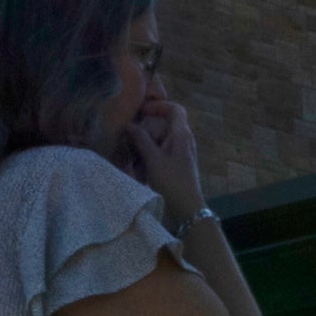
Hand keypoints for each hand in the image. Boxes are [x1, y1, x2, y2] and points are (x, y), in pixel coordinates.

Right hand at [123, 80, 208, 214]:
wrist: (186, 209)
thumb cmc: (171, 181)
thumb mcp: (153, 159)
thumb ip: (140, 139)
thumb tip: (128, 124)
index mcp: (181, 134)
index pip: (175, 109)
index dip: (159, 106)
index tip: (142, 112)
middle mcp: (183, 141)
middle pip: (164, 126)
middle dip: (145, 131)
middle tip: (130, 138)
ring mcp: (180, 154)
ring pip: (160, 142)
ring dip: (144, 147)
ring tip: (130, 157)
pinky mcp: (176, 166)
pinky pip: (160, 155)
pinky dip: (149, 159)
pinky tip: (137, 170)